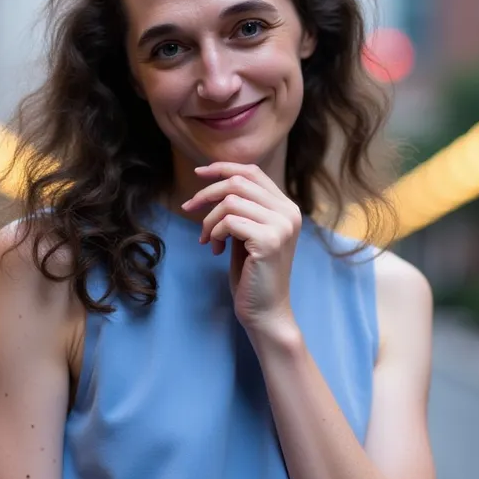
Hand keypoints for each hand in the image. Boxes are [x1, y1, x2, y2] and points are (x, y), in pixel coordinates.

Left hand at [180, 162, 301, 333]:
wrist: (266, 311)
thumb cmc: (252, 274)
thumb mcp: (247, 233)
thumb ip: (242, 209)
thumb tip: (216, 183)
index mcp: (287, 208)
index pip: (253, 172)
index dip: (223, 168)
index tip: (199, 173)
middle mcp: (289, 212)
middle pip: (239, 182)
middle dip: (207, 193)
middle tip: (189, 208)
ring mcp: (282, 226)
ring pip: (231, 201)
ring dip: (209, 220)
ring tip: (208, 240)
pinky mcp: (269, 240)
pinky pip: (229, 221)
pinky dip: (214, 233)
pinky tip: (216, 250)